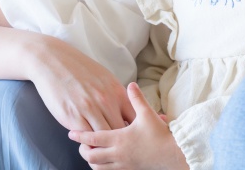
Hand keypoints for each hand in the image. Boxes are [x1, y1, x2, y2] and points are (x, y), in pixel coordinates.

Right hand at [25, 36, 135, 133]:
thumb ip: (117, 97)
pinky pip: (86, 137)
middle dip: (119, 140)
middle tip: (115, 144)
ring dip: (103, 144)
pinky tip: (86, 141)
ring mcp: (89, 109)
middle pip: (121, 132)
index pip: (135, 118)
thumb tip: (127, 116)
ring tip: (100, 145)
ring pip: (104, 137)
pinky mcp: (73, 117)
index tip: (130, 135)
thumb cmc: (80, 70)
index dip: (134, 130)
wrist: (54, 62)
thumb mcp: (106, 79)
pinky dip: (88, 142)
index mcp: (117, 91)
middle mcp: (106, 101)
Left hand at [70, 82, 188, 169]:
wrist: (172, 154)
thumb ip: (136, 99)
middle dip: (83, 151)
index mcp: (120, 139)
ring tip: (90, 152)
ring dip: (91, 160)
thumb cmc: (160, 134)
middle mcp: (118, 153)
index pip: (93, 138)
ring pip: (98, 167)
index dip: (80, 136)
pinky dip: (102, 167)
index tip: (71, 133)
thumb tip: (130, 84)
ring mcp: (122, 164)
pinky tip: (104, 160)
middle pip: (91, 156)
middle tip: (80, 144)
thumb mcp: (147, 113)